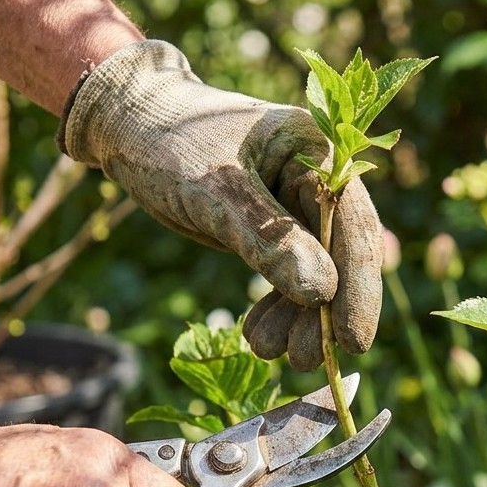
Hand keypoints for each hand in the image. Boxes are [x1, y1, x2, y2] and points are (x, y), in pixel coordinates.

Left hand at [60, 40, 381, 370]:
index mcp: (317, 153)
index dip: (358, 286)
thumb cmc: (171, 142)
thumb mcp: (216, 190)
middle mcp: (316, 181)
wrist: (128, 126)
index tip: (354, 341)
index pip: (354, 227)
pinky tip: (257, 335)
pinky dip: (276, 309)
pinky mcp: (270, 231)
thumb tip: (321, 293)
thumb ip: (269, 240)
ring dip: (297, 319)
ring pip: (314, 275)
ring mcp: (294, 208)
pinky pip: (287, 277)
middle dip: (323, 313)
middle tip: (301, 360)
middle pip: (339, 257)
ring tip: (265, 350)